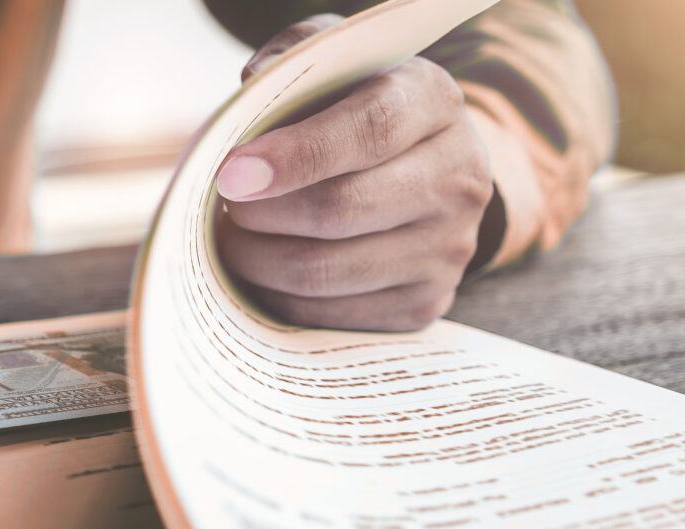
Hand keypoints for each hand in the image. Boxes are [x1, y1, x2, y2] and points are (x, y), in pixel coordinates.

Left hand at [216, 15, 493, 331]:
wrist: (421, 172)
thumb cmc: (355, 110)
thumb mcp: (335, 64)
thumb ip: (296, 56)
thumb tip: (255, 84)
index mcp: (434, 101)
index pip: (370, 129)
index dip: (295, 156)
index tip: (232, 174)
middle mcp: (459, 177)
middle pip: (341, 209)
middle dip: (262, 214)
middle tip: (224, 206)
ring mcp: (449, 248)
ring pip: (327, 271)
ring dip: (258, 260)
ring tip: (231, 237)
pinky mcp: (426, 303)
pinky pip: (331, 315)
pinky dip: (278, 298)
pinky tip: (259, 270)